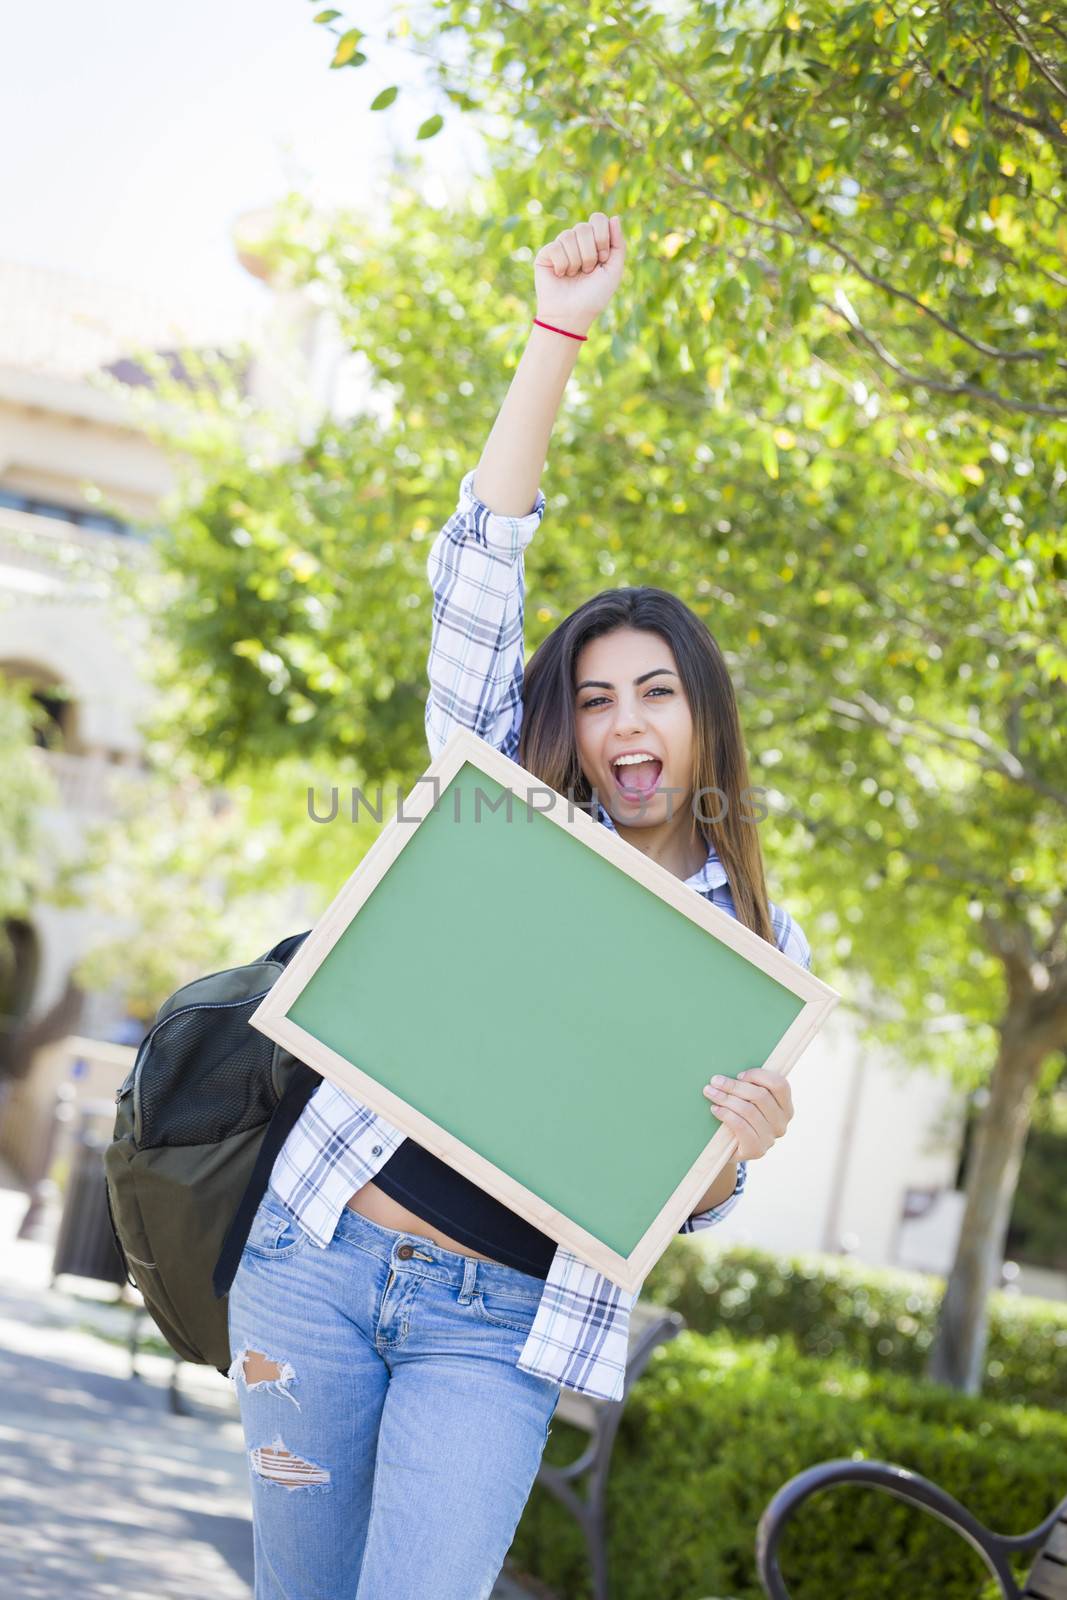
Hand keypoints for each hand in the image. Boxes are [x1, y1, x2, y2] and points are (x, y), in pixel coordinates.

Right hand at [533, 211, 625, 335]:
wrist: (572, 315)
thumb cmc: (594, 296)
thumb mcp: (614, 270)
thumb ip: (618, 244)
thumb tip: (614, 217)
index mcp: (594, 242)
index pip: (598, 219)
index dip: (602, 237)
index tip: (603, 259)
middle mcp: (577, 241)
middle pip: (584, 226)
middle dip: (589, 253)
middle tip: (587, 271)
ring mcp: (560, 246)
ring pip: (569, 235)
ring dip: (576, 261)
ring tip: (574, 275)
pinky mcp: (546, 254)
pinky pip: (555, 247)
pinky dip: (562, 265)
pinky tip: (561, 275)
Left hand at [702, 1068, 793, 1160]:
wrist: (730, 1149)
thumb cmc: (740, 1118)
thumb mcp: (750, 1102)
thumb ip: (750, 1087)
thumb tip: (731, 1073)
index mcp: (786, 1107)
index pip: (779, 1085)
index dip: (759, 1076)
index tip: (738, 1075)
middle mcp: (781, 1123)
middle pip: (760, 1096)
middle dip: (735, 1086)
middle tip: (715, 1080)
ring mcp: (770, 1138)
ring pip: (749, 1110)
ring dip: (726, 1098)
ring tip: (710, 1092)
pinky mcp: (757, 1150)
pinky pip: (741, 1126)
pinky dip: (726, 1114)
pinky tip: (715, 1109)